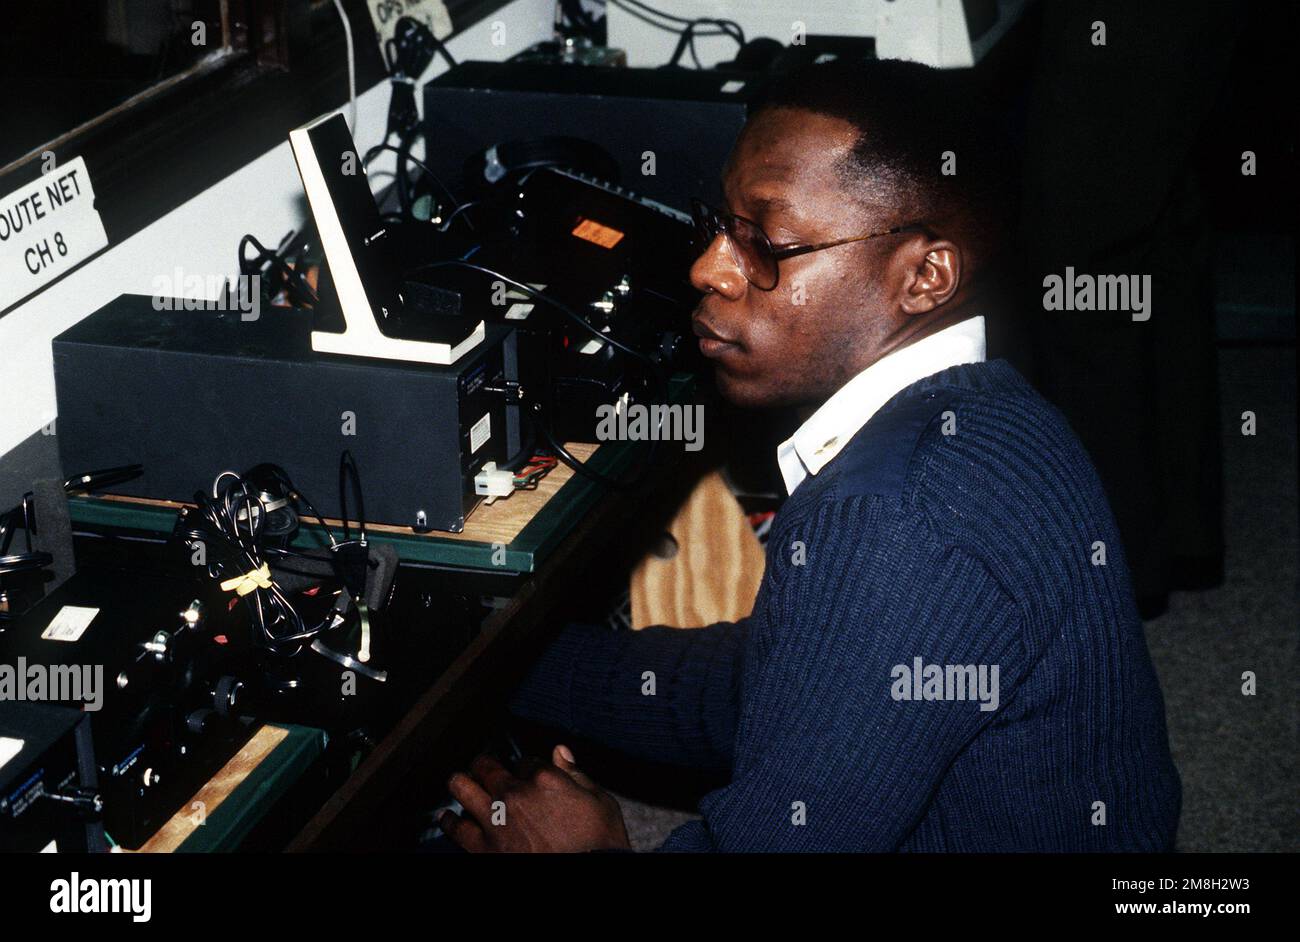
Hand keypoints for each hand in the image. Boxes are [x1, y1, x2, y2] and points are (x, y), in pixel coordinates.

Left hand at [440, 745, 631, 852]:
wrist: (591, 874)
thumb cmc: (600, 843)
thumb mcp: (600, 800)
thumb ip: (576, 774)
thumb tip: (560, 752)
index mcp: (544, 779)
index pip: (524, 760)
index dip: (524, 767)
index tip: (525, 774)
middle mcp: (515, 794)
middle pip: (485, 766)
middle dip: (485, 765)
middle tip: (483, 768)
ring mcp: (496, 820)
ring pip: (462, 787)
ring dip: (461, 783)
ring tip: (461, 783)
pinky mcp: (484, 848)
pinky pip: (455, 828)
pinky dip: (450, 820)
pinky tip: (450, 817)